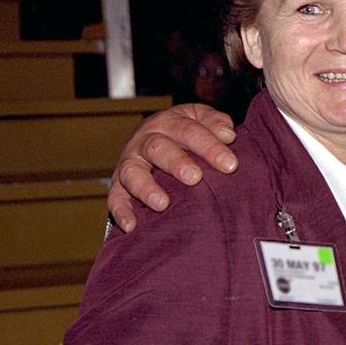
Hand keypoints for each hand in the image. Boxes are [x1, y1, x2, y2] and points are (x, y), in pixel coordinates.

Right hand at [107, 104, 238, 231]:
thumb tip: (227, 134)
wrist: (153, 135)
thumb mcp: (200, 118)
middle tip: (195, 178)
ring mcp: (130, 162)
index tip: (230, 165)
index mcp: (169, 122)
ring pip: (132, 172)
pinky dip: (121, 211)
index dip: (210, 147)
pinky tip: (132, 226)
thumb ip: (215, 122)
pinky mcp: (119, 184)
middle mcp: (146, 140)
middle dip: (177, 163)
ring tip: (162, 204)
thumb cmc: (185, 131)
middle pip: (158, 148)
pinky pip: (115, 197)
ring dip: (146, 188)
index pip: (189, 131)